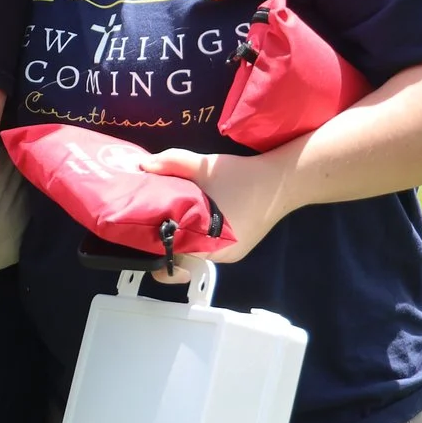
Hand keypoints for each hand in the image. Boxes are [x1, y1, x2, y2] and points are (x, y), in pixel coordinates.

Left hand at [140, 148, 291, 269]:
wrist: (282, 181)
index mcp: (208, 243)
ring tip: (170, 213)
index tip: (140, 233)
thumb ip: (170, 163)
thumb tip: (142, 166)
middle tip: (150, 217)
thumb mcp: (202, 165)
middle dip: (165, 239)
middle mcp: (219, 257)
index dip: (153, 249)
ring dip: (183, 235)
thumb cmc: (241, 176)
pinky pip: (210, 245)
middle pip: (182, 255)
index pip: (172, 258)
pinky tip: (195, 214)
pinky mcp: (238, 247)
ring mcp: (230, 255)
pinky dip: (199, 234)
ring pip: (196, 250)